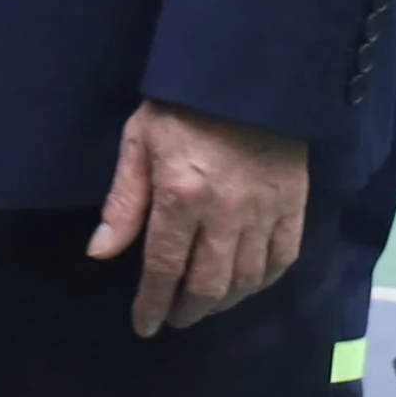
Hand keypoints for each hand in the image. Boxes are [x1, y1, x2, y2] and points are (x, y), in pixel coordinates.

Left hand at [88, 103, 307, 336]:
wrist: (248, 71)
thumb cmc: (182, 105)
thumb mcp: (140, 141)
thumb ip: (124, 202)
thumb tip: (101, 253)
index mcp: (180, 196)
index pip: (163, 268)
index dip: (151, 304)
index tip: (144, 325)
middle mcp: (225, 212)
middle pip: (208, 284)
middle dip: (187, 310)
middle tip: (175, 318)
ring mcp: (264, 210)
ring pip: (246, 278)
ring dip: (223, 301)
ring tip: (206, 304)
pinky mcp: (294, 202)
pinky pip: (283, 257)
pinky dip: (264, 280)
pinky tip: (248, 283)